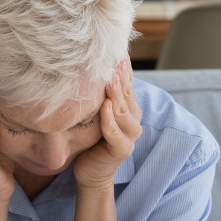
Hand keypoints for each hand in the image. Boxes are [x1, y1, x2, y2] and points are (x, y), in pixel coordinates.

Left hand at [73, 59, 141, 188]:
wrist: (90, 172)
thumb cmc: (90, 140)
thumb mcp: (94, 112)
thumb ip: (97, 93)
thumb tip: (86, 63)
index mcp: (128, 108)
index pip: (127, 83)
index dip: (122, 67)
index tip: (114, 48)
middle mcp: (133, 119)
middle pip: (126, 94)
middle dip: (120, 76)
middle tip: (113, 57)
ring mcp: (130, 135)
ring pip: (124, 111)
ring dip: (117, 95)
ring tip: (109, 79)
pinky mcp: (122, 150)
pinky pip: (115, 132)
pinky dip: (110, 120)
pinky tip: (105, 107)